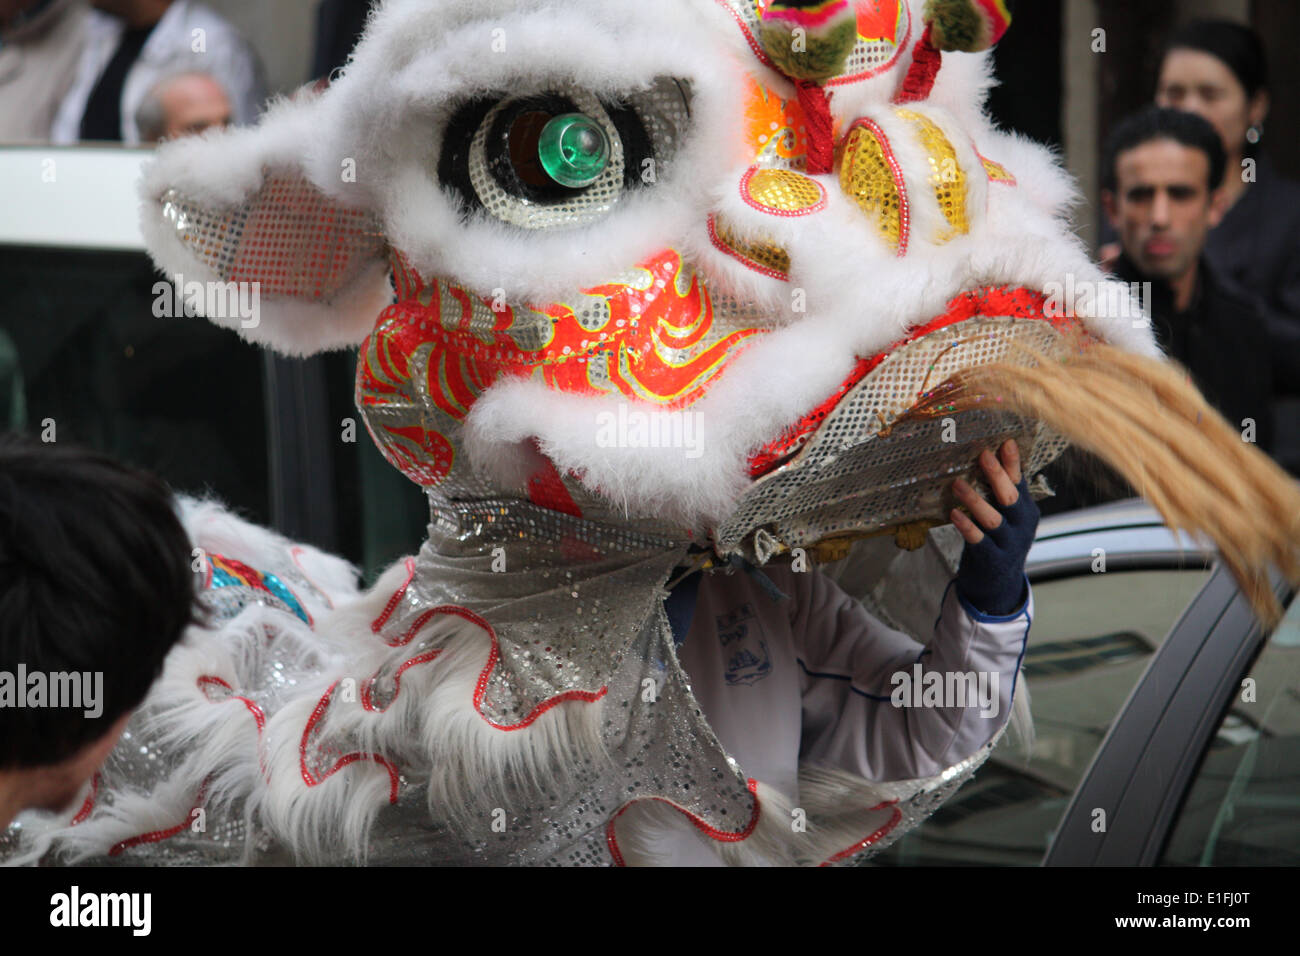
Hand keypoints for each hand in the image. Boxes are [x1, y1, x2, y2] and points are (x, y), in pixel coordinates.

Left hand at [950, 440, 1038, 615]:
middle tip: (983, 455)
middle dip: (997, 475)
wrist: (998, 584)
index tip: (1004, 442)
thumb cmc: (997, 539)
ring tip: (957, 484)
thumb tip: (989, 455)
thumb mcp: (1005, 516)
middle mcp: (1022, 525)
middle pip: (1010, 497)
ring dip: (974, 500)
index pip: (1020, 482)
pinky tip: (953, 514)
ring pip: (993, 519)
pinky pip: (978, 540)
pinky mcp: (992, 559)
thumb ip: (1000, 492)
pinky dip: (966, 526)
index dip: (1013, 463)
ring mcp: (1009, 544)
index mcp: (1025, 510)